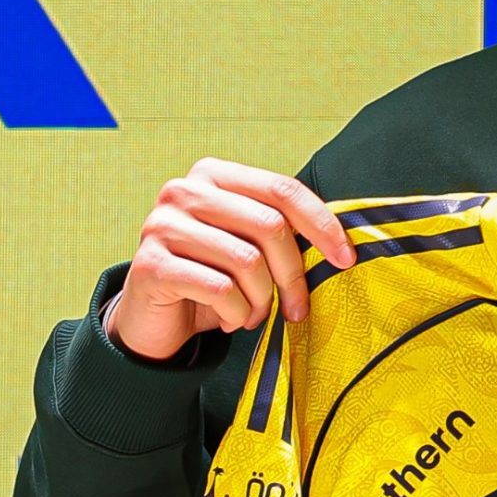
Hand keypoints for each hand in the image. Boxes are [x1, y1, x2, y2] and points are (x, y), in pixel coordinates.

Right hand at [106, 160, 355, 358]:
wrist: (153, 319)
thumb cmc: (210, 281)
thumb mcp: (248, 248)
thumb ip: (279, 232)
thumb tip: (340, 244)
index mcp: (214, 175)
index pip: (282, 190)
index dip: (321, 225)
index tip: (345, 259)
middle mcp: (184, 191)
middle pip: (269, 225)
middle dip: (292, 275)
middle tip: (296, 309)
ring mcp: (163, 225)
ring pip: (247, 262)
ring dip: (261, 300)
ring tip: (253, 315)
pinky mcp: (152, 265)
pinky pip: (220, 291)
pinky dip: (237, 314)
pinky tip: (230, 320)